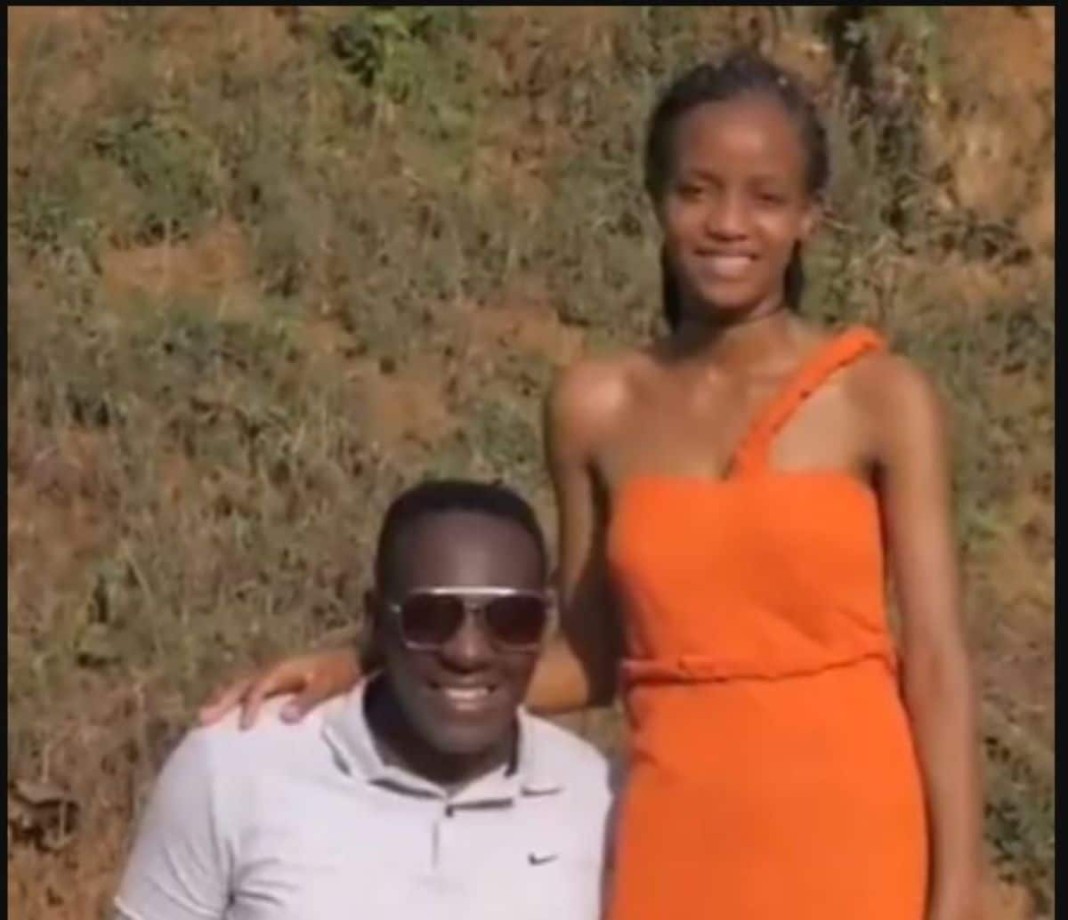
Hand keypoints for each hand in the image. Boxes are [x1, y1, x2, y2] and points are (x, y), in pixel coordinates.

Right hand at [197, 647, 361, 728]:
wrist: (354, 658)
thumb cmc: (341, 672)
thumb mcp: (327, 685)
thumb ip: (307, 700)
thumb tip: (284, 717)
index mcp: (283, 670)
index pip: (259, 688)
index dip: (250, 706)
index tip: (242, 727)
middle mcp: (273, 669)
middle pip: (241, 684)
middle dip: (221, 700)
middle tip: (201, 719)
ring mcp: (274, 673)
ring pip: (241, 684)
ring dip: (222, 698)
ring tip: (203, 717)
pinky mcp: (277, 680)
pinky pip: (249, 688)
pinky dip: (234, 698)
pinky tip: (226, 712)